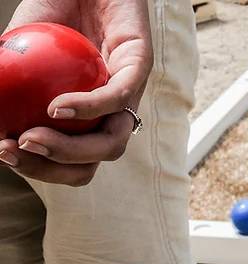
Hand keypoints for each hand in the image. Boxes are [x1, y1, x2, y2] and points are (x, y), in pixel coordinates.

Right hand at [0, 0, 152, 185]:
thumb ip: (2, 81)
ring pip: (111, 144)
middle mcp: (108, 114)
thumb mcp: (14, 52)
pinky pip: (119, 98)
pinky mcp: (140, 67)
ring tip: (31, 139)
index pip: (64, 160)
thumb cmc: (49, 15)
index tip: (1, 151)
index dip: (35, 166)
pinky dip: (87, 109)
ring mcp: (127, 95)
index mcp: (82, 118)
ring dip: (69, 150)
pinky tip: (56, 109)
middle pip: (89, 164)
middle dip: (50, 169)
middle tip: (14, 151)